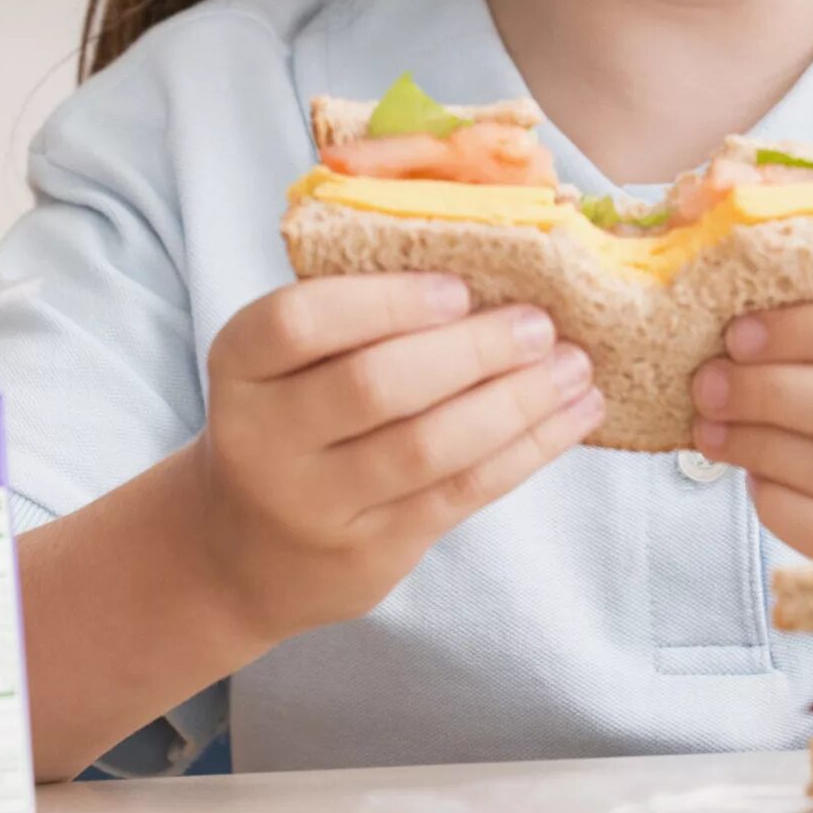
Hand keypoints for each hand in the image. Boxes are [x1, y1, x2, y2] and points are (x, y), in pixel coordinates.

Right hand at [190, 275, 603, 642]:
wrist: (243, 552)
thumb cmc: (291, 420)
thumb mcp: (286, 365)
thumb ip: (356, 318)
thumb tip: (490, 259)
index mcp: (239, 367)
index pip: (298, 322)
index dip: (384, 301)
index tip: (459, 288)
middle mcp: (261, 439)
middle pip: (373, 386)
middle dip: (471, 351)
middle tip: (539, 324)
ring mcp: (314, 504)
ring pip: (426, 448)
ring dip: (514, 402)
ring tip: (573, 367)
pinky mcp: (369, 553)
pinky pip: (460, 494)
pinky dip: (526, 450)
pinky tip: (572, 415)